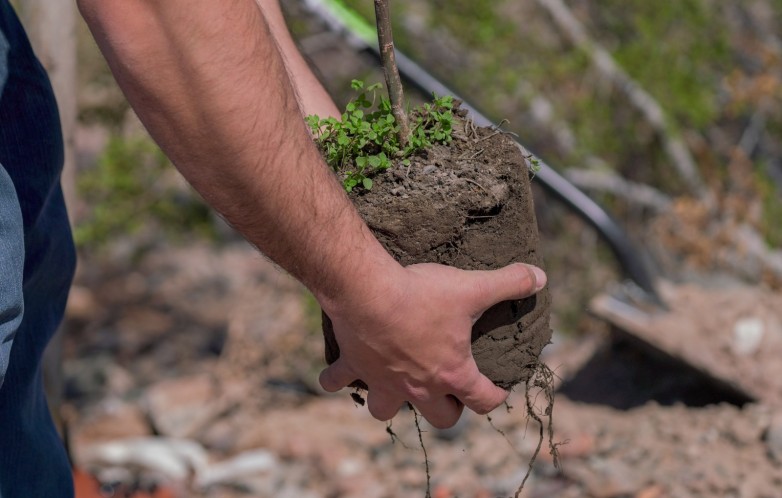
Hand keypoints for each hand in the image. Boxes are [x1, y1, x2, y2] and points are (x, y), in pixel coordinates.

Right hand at [318, 262, 545, 428]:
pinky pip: (338, 382)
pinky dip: (336, 380)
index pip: (483, 401)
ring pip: (385, 412)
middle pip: (439, 419)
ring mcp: (383, 381)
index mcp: (452, 373)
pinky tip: (334, 375)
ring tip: (394, 387)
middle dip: (447, 409)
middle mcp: (417, 388)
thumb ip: (509, 283)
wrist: (368, 291)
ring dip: (390, 404)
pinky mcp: (354, 366)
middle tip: (448, 390)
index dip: (495, 396)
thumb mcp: (472, 286)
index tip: (497, 388)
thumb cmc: (422, 294)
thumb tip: (539, 276)